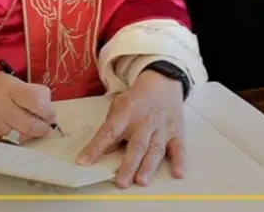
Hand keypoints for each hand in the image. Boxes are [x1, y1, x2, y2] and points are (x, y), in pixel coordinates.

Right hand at [0, 72, 56, 143]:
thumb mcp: (4, 80)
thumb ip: (25, 91)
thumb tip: (46, 106)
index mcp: (6, 87)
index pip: (37, 101)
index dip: (48, 110)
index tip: (50, 113)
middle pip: (32, 124)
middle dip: (43, 127)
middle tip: (45, 125)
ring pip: (21, 136)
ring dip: (30, 134)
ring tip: (29, 127)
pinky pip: (8, 142)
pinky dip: (15, 139)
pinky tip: (13, 131)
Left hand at [76, 70, 184, 187]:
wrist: (163, 82)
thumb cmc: (138, 99)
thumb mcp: (119, 106)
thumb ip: (111, 127)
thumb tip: (104, 151)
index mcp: (126, 114)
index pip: (109, 132)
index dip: (96, 147)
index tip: (85, 161)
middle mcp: (144, 122)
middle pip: (136, 145)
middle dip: (128, 165)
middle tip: (121, 182)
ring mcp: (161, 128)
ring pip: (155, 149)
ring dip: (148, 166)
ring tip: (141, 180)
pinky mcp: (176, 133)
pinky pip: (179, 148)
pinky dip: (179, 161)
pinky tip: (177, 172)